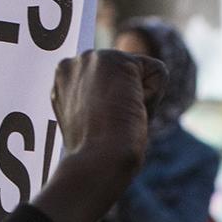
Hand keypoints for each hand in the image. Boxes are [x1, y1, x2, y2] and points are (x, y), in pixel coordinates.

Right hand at [34, 48, 165, 221]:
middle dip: (126, 100)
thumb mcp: (88, 122)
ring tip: (119, 118)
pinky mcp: (118, 60)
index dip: (111, 108)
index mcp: (63, 79)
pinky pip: (158, 72)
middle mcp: (73, 63)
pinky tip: (131, 110)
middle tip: (108, 124)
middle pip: (126, 75)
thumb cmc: (93, 154)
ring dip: (138, 99)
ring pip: (142, 73)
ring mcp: (92, 59)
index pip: (108, 82)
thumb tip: (128, 95)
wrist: (97, 161)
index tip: (96, 126)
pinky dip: (154, 96)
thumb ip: (96, 100)